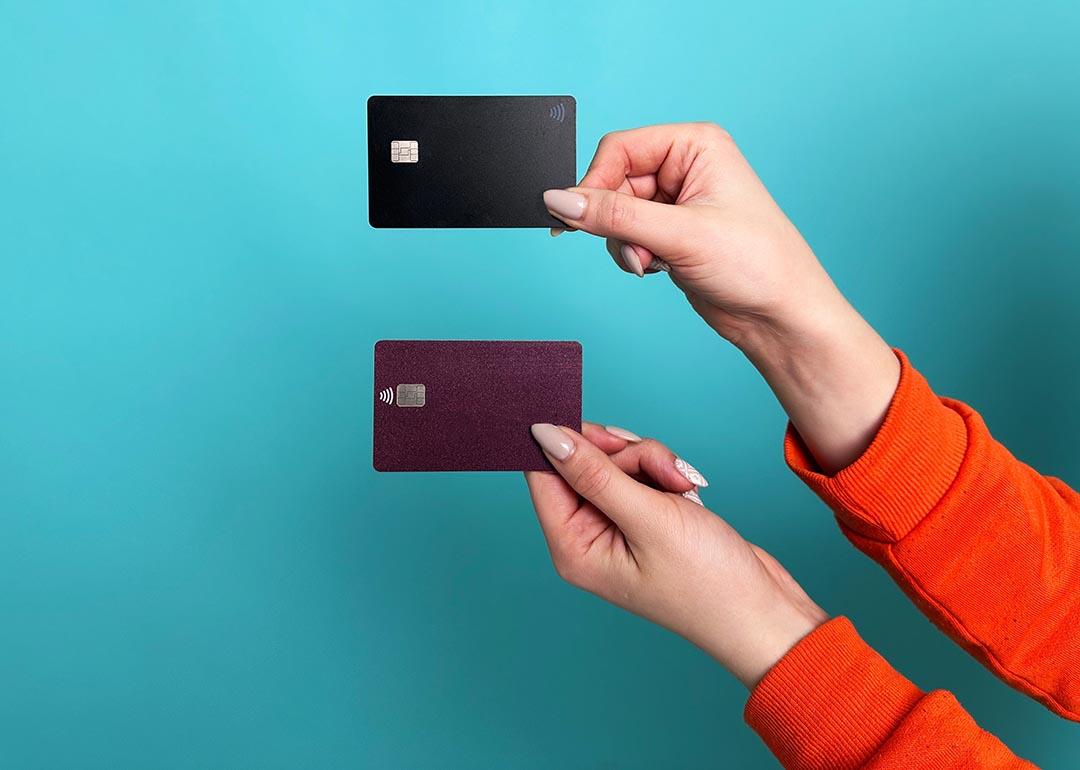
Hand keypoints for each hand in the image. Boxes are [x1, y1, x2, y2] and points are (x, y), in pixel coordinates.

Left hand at [524, 422, 825, 687]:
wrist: (763, 611)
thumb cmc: (707, 581)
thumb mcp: (647, 518)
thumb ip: (594, 472)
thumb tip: (543, 434)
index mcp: (572, 546)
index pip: (543, 474)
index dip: (564, 440)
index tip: (597, 423)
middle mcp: (587, 537)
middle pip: (584, 461)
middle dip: (628, 455)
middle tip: (662, 468)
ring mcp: (617, 527)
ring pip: (618, 461)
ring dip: (653, 463)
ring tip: (684, 488)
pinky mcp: (644, 518)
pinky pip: (642, 474)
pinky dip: (666, 475)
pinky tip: (689, 494)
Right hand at [543, 124, 899, 472]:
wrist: (779, 315)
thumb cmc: (756, 263)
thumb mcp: (680, 234)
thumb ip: (615, 216)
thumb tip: (559, 200)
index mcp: (694, 145)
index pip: (619, 149)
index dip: (595, 182)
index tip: (577, 217)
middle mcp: (684, 167)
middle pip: (614, 183)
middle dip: (615, 223)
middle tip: (633, 252)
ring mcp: (676, 202)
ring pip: (615, 214)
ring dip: (623, 244)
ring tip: (650, 264)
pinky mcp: (670, 233)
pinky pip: (627, 236)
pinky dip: (632, 255)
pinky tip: (656, 269)